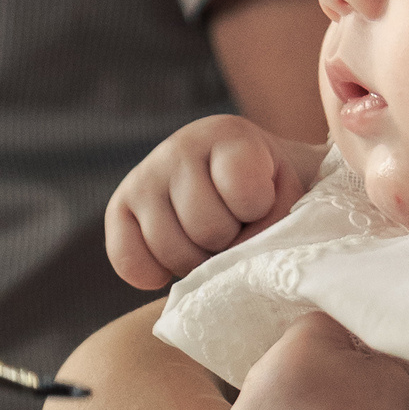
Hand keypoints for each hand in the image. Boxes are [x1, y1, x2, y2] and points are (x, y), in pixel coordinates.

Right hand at [106, 118, 322, 288]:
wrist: (238, 179)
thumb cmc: (268, 190)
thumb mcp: (288, 195)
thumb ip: (276, 222)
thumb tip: (234, 263)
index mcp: (229, 136)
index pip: (243, 191)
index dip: (260, 211)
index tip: (264, 203)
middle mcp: (179, 147)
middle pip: (207, 228)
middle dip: (228, 242)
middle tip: (235, 229)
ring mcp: (145, 175)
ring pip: (171, 249)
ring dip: (197, 261)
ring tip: (210, 242)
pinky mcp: (120, 205)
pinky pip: (126, 257)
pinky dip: (150, 274)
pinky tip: (170, 266)